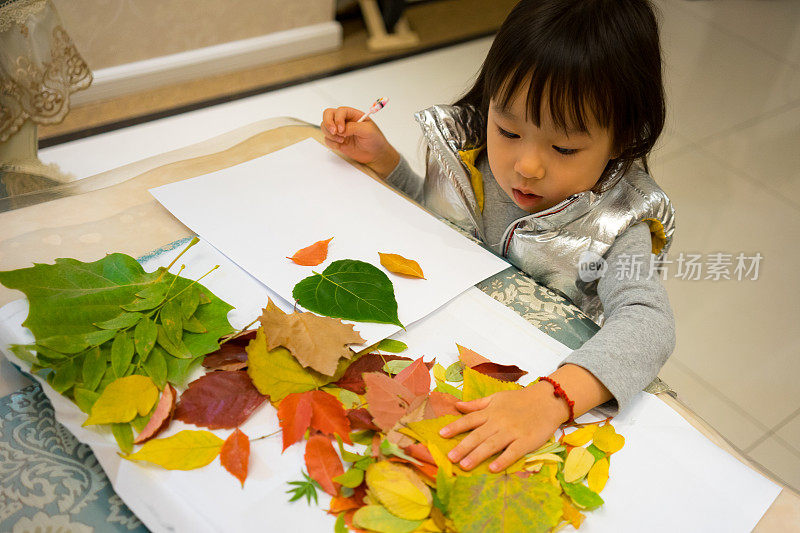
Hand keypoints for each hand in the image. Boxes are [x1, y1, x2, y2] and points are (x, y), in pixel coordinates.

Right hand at [321, 106, 399, 177]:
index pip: (340, 111)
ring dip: (330, 134)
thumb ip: (353, 127)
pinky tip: (340, 145)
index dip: (338, 119)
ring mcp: (340, 131)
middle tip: (334, 132)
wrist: (376, 155)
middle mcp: (345, 121)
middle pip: (328, 114)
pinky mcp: (337, 141)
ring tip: (341, 140)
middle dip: (328, 123)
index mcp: (353, 114)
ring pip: (325, 126)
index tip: (342, 130)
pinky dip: (331, 143)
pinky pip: (327, 139)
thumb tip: (341, 129)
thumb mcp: (368, 131)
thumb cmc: (375, 140)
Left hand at [440, 384, 566, 472]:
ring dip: (477, 455)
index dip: (455, 427)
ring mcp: (513, 432)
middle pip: (478, 435)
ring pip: (492, 444)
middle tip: (450, 457)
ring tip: (464, 465)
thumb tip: (457, 405)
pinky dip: (503, 460)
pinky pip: (513, 452)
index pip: (470, 419)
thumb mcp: (497, 397)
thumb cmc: (520, 400)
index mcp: (491, 411)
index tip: (441, 435)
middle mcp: (499, 421)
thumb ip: (477, 404)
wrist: (548, 400)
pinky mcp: (526, 441)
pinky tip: (492, 468)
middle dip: (463, 446)